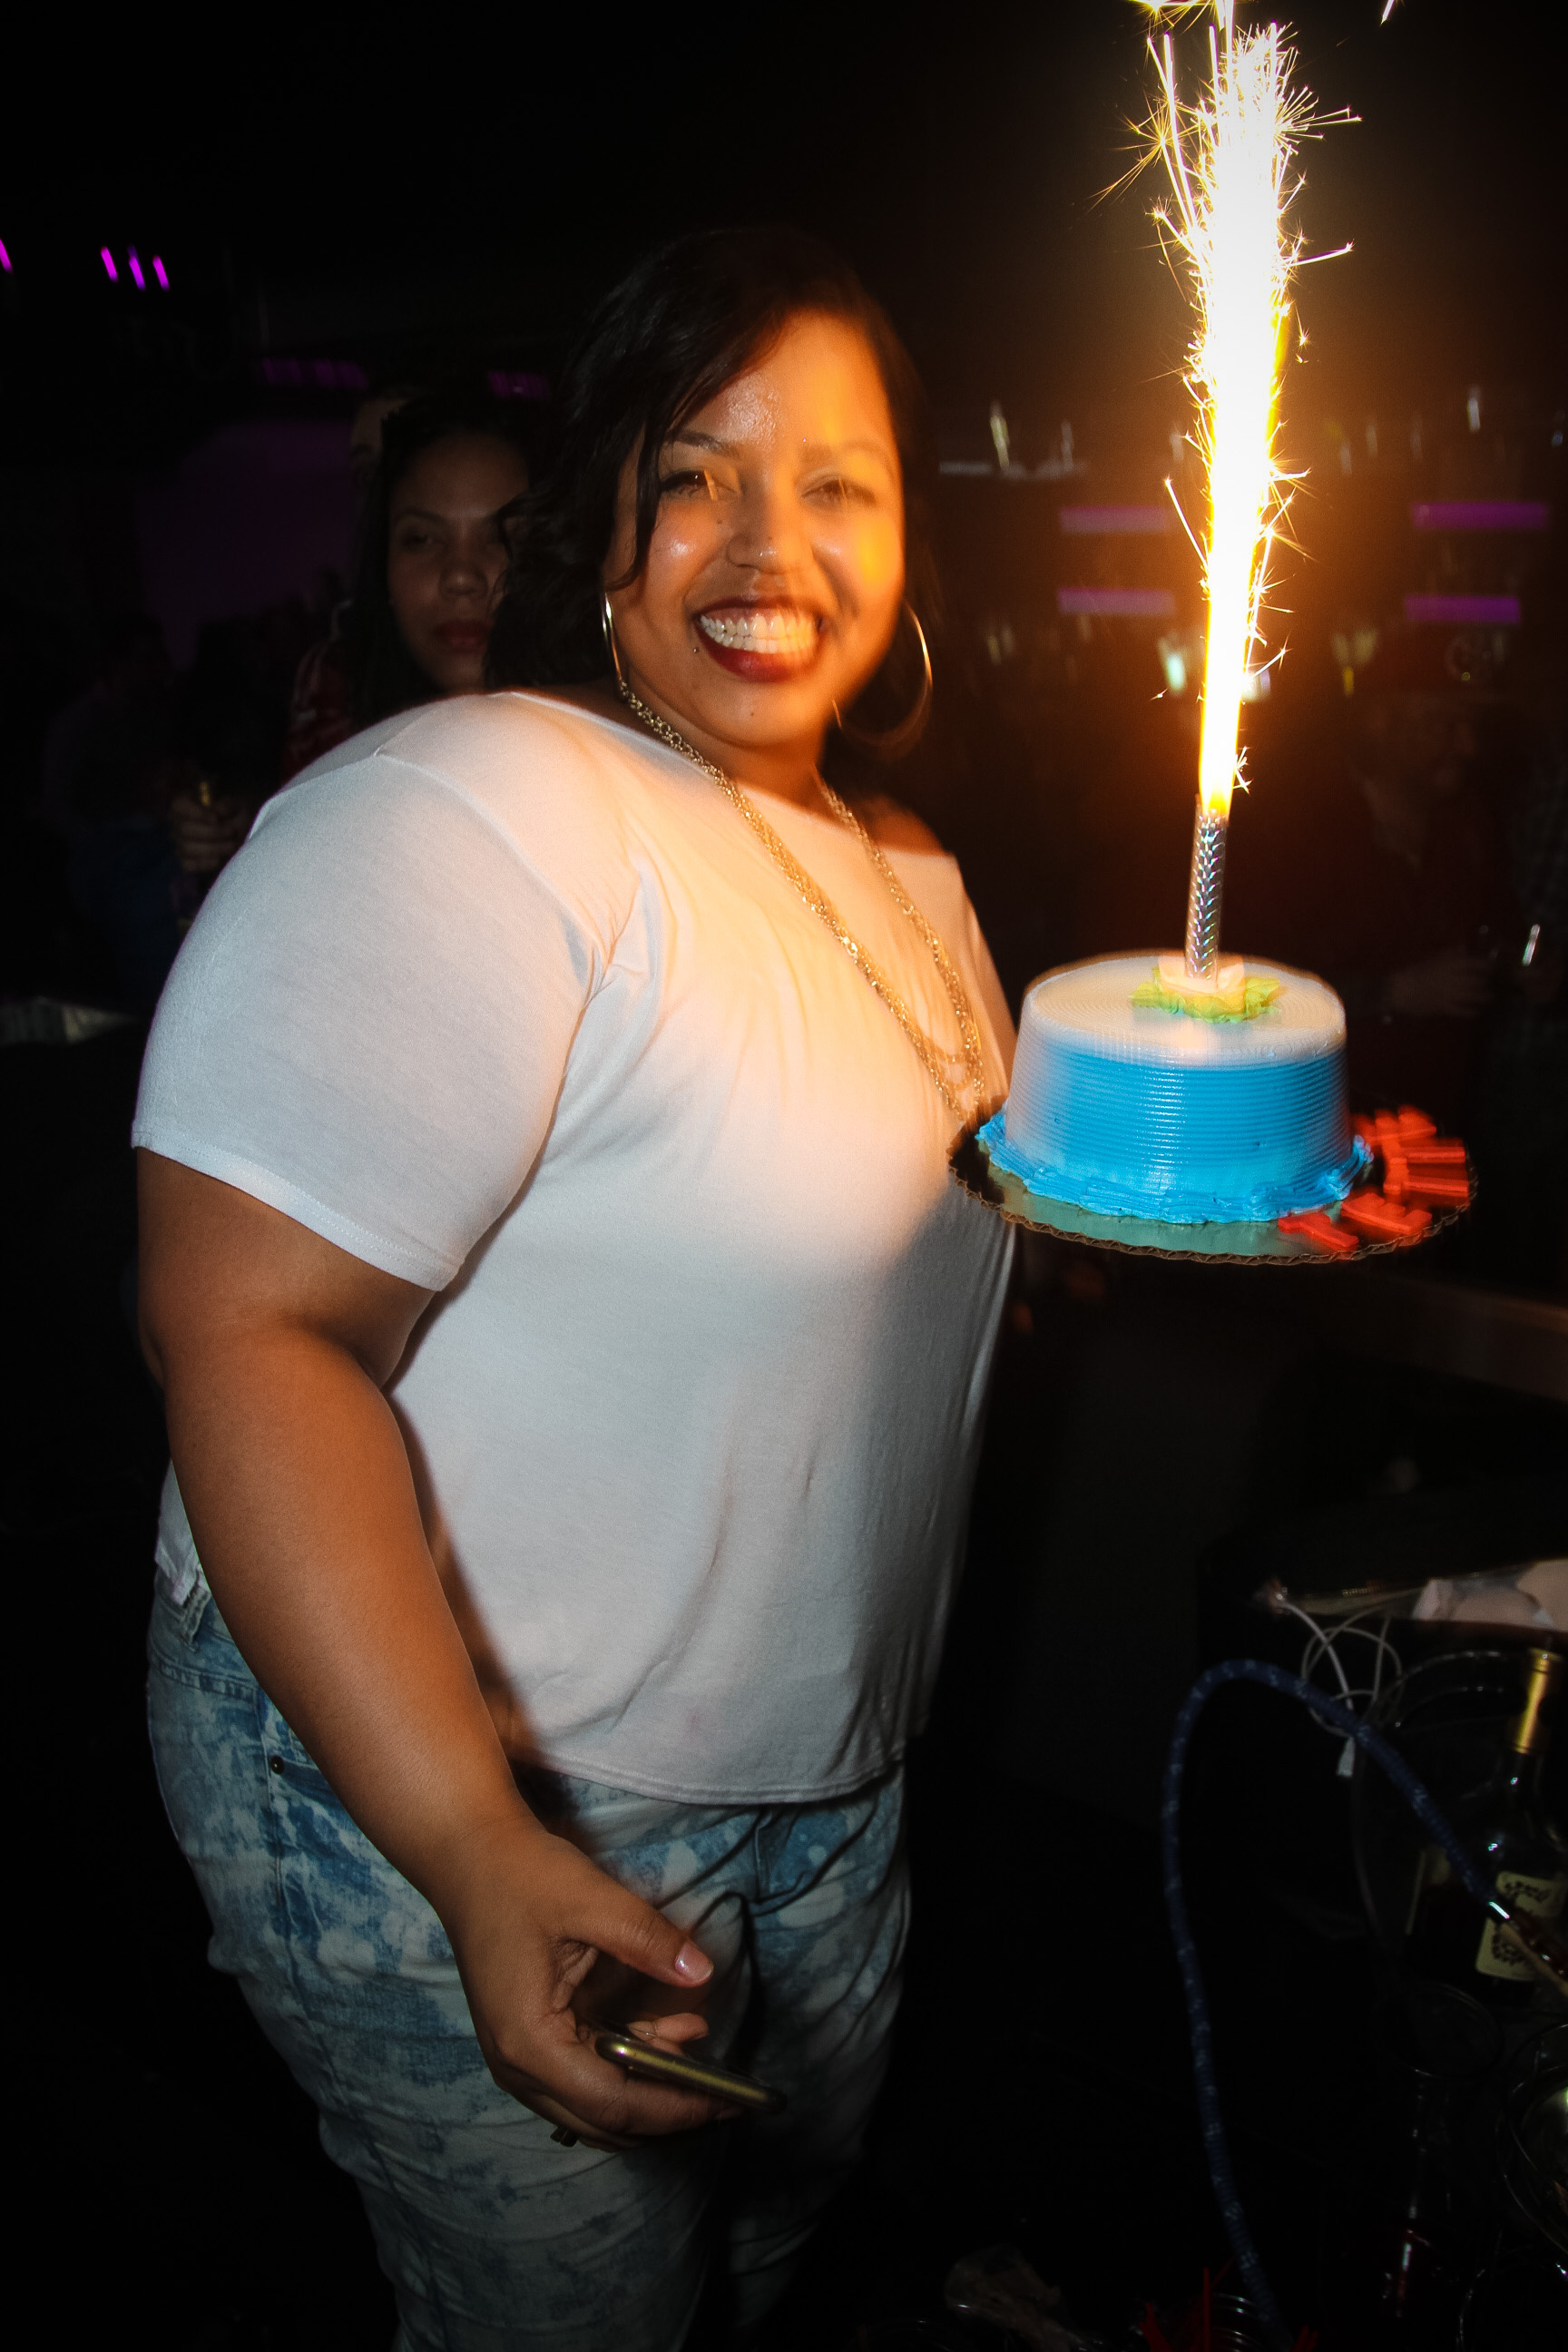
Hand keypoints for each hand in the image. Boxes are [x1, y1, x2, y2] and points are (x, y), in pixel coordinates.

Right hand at [169, 788, 250, 875]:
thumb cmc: (234, 816)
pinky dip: (205, 863)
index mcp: (184, 804)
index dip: (197, 813)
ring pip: (187, 848)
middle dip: (212, 832)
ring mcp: (179, 843)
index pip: (179, 806)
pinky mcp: (185, 861)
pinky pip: (188, 865)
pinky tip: (219, 859)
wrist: (239, 835)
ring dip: (213, 848)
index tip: (216, 818)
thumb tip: (218, 810)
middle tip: (231, 832)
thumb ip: (227, 805)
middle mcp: (177, 823)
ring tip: (231, 845)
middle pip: (185, 829)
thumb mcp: (235, 805)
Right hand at [438, 1819, 728, 2152]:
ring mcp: (519, 2059)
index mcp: (530, 2042)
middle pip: (604, 2120)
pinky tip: (670, 2032)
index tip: (728, 2100)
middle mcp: (519, 2066)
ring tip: (699, 2041)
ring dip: (651, 2086)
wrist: (470, 1858)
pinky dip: (631, 2064)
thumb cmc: (522, 1876)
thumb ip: (648, 1940)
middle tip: (728, 2092)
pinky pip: (586, 2075)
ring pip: (597, 2105)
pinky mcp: (529, 2042)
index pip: (613, 2103)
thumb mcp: (591, 1899)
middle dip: (669, 2110)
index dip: (675, 2107)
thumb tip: (702, 1974)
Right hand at [1384, 948, 1493, 1019]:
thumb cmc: (1414, 972)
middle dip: (1487, 983)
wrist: (1399, 990)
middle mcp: (1455, 978)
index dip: (1487, 966)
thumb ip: (1449, 954)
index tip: (1492, 968)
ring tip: (1489, 997)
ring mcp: (1451, 994)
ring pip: (1475, 996)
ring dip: (1484, 997)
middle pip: (1479, 981)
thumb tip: (1464, 947)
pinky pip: (1463, 1010)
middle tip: (1491, 984)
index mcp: (1451, 964)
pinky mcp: (1445, 1007)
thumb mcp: (1432, 960)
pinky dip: (1471, 1011)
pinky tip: (1476, 1012)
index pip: (1477, 963)